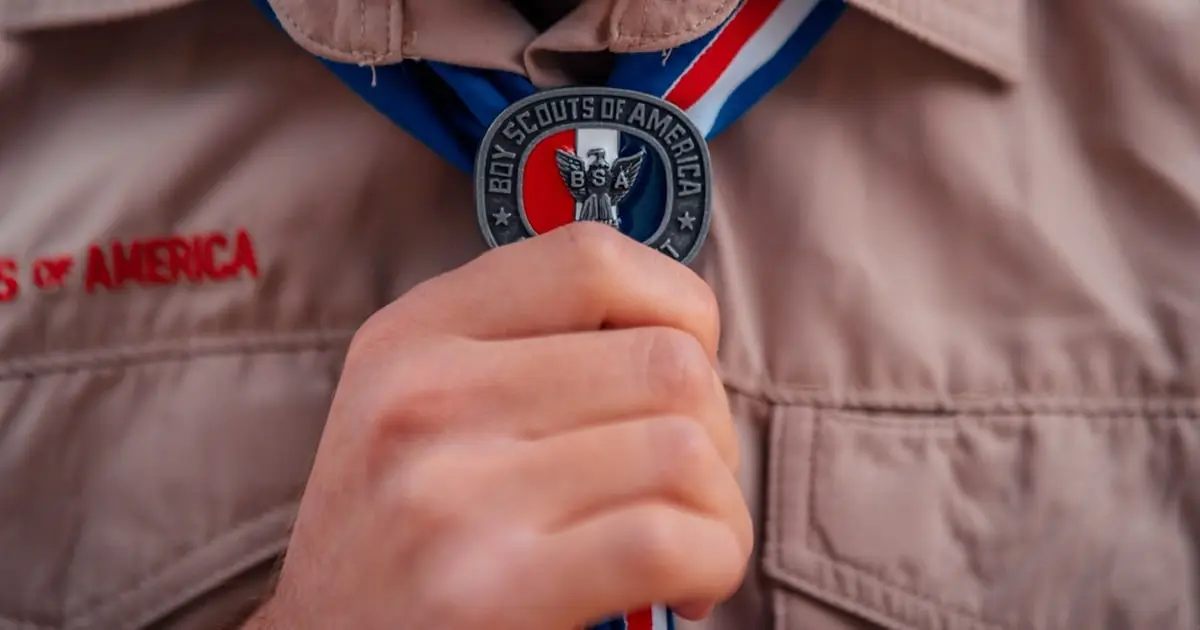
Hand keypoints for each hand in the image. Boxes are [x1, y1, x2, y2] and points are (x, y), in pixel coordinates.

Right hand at [250, 224, 750, 629]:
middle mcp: (425, 399)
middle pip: (666, 363)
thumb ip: (522, 349)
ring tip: (689, 542)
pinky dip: (713, 562)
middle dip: (715, 429)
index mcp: (414, 335)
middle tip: (689, 486)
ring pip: (684, 451)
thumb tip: (683, 337)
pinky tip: (686, 586)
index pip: (593, 258)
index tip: (684, 371)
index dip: (679, 309)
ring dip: (721, 507)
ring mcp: (452, 493)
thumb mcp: (414, 407)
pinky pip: (666, 540)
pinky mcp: (487, 590)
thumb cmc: (396, 537)